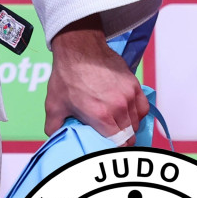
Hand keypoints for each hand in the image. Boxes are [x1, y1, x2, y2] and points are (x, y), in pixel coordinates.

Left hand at [45, 19, 147, 139]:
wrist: (78, 49)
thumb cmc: (66, 76)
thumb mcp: (53, 104)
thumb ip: (54, 126)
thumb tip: (55, 137)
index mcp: (100, 116)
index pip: (119, 143)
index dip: (114, 148)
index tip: (109, 147)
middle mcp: (118, 108)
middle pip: (130, 135)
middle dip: (122, 139)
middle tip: (112, 137)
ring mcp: (129, 96)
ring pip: (137, 122)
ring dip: (129, 127)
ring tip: (118, 125)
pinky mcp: (135, 86)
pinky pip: (143, 107)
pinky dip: (137, 113)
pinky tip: (127, 113)